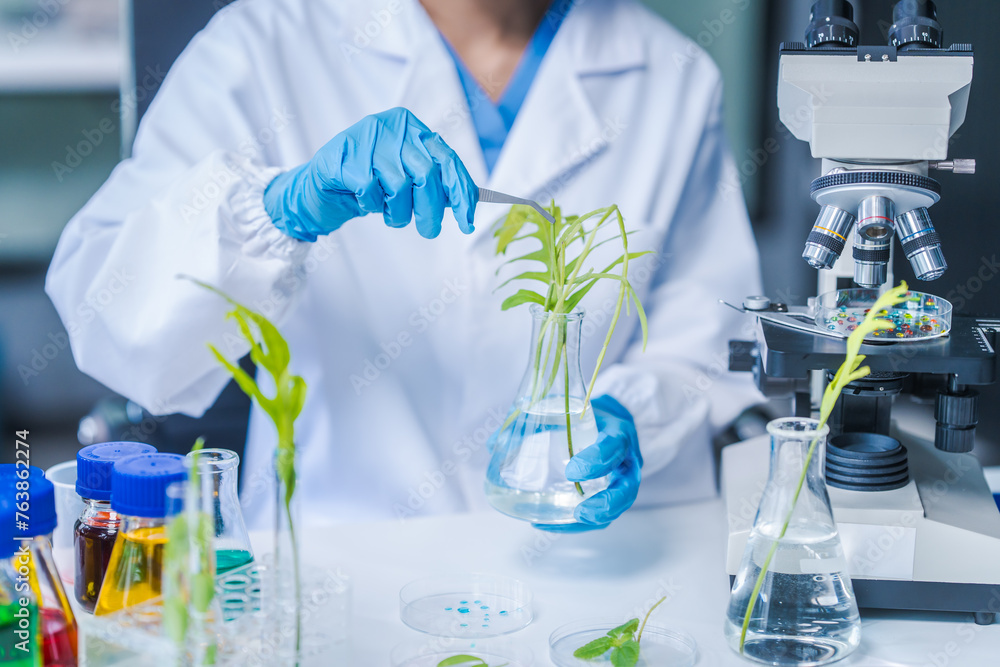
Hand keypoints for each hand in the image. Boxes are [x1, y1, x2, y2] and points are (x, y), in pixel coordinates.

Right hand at [263, 107, 477, 240]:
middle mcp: (392, 127)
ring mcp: (367, 139)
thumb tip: (466, 202)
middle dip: (431, 211)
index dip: (461, 192)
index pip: (447, 159)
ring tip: (389, 214)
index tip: (467, 221)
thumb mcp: (405, 177)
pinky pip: (372, 192)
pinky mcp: (346, 156)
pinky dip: (372, 205)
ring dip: (398, 212)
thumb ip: (432, 182)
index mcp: (411, 127)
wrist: (322, 185)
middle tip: (429, 231)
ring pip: (400, 187)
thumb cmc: (370, 182)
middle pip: (427, 175)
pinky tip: (364, 200)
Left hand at [534, 394, 642, 532]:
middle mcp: (626, 460)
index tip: (572, 472)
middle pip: (626, 488)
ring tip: (570, 521)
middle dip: (606, 502)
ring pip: (618, 506)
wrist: (611, 421)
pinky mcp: (613, 494)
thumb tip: (493, 443)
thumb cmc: (588, 415)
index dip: (597, 460)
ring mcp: (622, 480)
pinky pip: (604, 514)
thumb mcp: (567, 408)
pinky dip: (581, 523)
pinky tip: (554, 523)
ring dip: (595, 518)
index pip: (614, 446)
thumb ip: (534, 421)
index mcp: (618, 432)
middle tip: (580, 510)